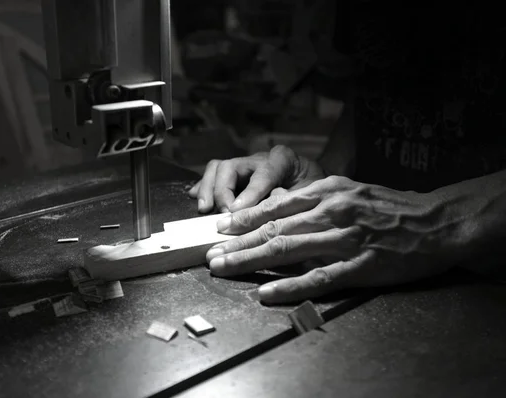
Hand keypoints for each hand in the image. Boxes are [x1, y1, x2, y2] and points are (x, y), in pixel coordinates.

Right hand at [188, 145, 325, 213]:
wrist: (319, 190)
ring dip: (208, 188)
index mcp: (283, 160)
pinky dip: (202, 188)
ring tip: (204, 209)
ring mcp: (245, 166)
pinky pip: (212, 176)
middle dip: (223, 191)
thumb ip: (296, 200)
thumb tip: (274, 206)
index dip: (250, 192)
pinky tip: (196, 201)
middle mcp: (260, 159)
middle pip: (231, 166)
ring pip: (218, 168)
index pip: (263, 172)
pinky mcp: (235, 177)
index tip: (237, 211)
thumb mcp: (314, 197)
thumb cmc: (317, 195)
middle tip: (224, 215)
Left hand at [205, 176, 462, 303]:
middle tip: (211, 255)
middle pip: (274, 229)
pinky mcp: (360, 266)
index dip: (243, 219)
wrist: (436, 221)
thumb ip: (313, 200)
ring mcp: (345, 239)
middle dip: (237, 243)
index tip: (220, 230)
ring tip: (225, 268)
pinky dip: (290, 286)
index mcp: (326, 192)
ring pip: (288, 251)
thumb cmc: (388, 207)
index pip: (275, 207)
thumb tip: (276, 208)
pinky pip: (318, 278)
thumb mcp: (348, 190)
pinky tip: (267, 293)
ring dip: (251, 260)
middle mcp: (331, 212)